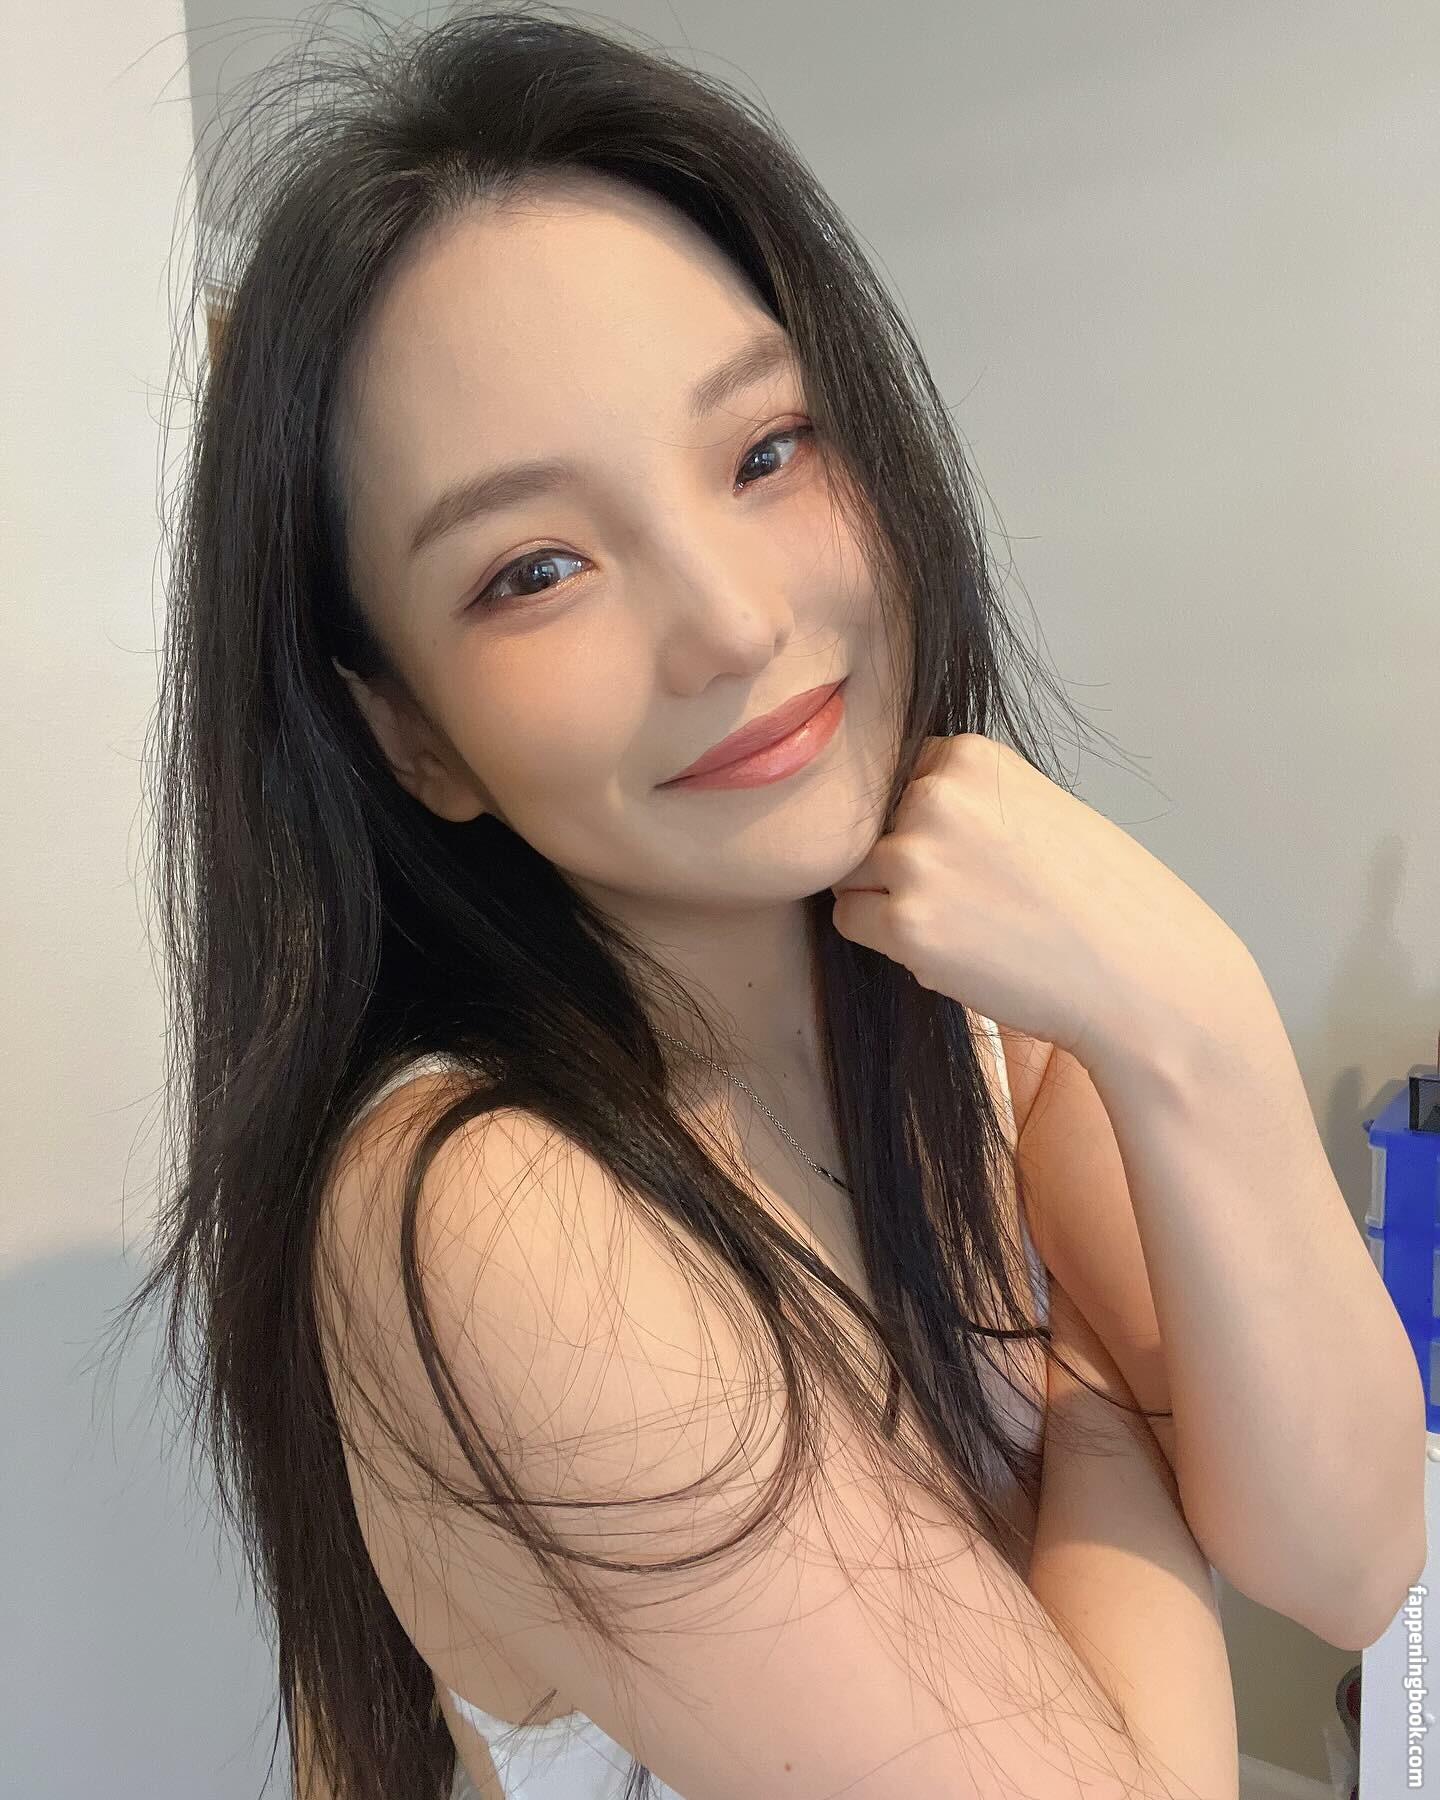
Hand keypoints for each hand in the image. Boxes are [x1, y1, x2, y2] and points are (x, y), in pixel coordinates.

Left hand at [829, 733, 1258, 1074]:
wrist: (1140, 972)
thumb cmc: (1102, 899)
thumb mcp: (1035, 809)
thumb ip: (966, 801)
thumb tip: (891, 814)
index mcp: (968, 757)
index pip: (896, 780)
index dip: (923, 825)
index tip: (971, 856)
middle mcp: (934, 796)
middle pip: (866, 825)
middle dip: (899, 861)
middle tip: (971, 898)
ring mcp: (915, 859)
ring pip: (852, 873)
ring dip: (888, 901)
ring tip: (963, 923)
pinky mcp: (905, 924)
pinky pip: (850, 920)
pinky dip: (885, 940)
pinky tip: (950, 949)